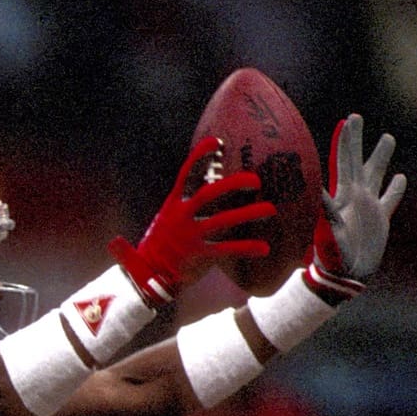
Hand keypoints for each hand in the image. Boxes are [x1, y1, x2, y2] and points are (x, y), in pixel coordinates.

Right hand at [109, 135, 273, 306]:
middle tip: (256, 181)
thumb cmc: (160, 243)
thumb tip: (212, 177)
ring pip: (222, 220)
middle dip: (233, 184)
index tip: (217, 142)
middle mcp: (181, 216)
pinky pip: (226, 249)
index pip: (187, 174)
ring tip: (270, 210)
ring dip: (248, 214)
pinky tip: (263, 248)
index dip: (200, 157)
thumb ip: (186, 203)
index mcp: (174, 204)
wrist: (146, 273)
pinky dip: (246, 248)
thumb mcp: (167, 218)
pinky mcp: (198, 254)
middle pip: (208, 194)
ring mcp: (190, 236)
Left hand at [315, 114, 402, 282]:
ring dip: (380, 157)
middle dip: (357, 139)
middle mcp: (354, 197)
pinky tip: (401, 177)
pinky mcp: (379, 220)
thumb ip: (325, 212)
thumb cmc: (332, 257)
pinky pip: (389, 199)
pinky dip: (395, 188)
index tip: (346, 120)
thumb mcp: (327, 232)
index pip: (343, 162)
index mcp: (342, 196)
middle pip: (356, 161)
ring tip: (387, 137)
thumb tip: (316, 191)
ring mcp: (367, 207)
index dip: (345, 141)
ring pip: (376, 175)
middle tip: (356, 116)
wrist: (344, 276)